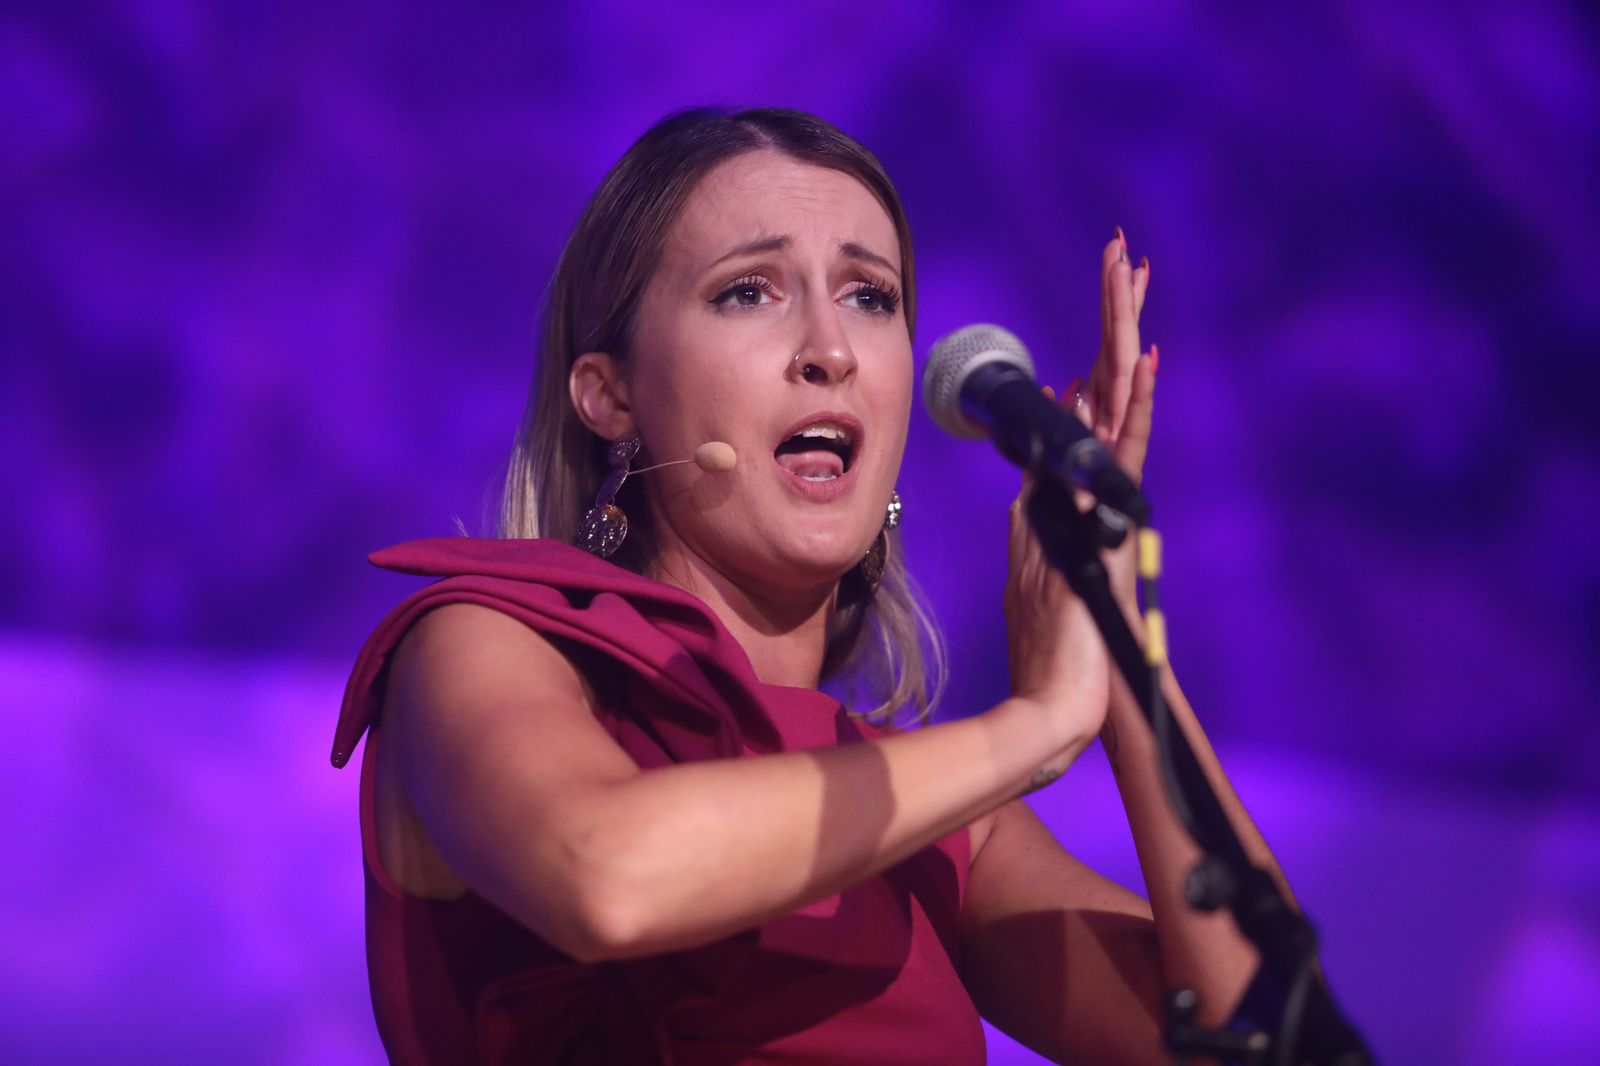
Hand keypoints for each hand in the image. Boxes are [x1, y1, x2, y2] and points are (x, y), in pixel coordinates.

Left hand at [1003, 229, 1157, 748]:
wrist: (1065, 698)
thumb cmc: (1049, 640)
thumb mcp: (1032, 560)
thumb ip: (1037, 512)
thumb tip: (1033, 474)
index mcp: (1077, 486)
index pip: (1088, 395)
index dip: (1097, 340)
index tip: (1107, 289)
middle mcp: (1100, 483)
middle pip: (1108, 381)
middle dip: (1114, 316)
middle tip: (1122, 252)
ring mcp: (1110, 501)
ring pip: (1118, 400)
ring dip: (1123, 336)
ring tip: (1133, 276)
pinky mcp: (1114, 526)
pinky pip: (1126, 454)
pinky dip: (1134, 406)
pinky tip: (1144, 360)